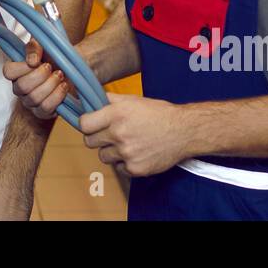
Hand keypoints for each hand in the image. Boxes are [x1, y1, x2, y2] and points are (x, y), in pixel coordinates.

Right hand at [1, 38, 72, 120]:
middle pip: (22, 86)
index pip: (8, 72)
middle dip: (40, 76)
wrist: (70, 73)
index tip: (36, 61)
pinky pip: (46, 108)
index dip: (22, 68)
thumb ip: (34, 47)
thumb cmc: (52, 58)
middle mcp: (20, 88)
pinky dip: (57, 95)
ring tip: (60, 75)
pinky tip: (63, 86)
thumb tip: (32, 61)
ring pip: (34, 98)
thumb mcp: (43, 46)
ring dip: (50, 85)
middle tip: (50, 66)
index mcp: (16, 72)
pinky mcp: (42, 112)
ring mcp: (30, 102)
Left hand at [78, 92, 196, 177]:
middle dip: (96, 138)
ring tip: (125, 143)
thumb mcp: (134, 100)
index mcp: (116, 114)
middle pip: (89, 142)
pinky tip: (136, 152)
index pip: (84, 124)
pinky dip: (124, 162)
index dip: (86, 124)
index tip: (91, 124)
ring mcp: (126, 153)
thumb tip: (92, 98)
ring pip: (103, 156)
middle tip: (107, 134)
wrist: (184, 131)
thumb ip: (110, 100)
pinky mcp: (135, 168)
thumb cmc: (159, 113)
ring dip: (110, 151)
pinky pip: (118, 168)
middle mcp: (119, 134)